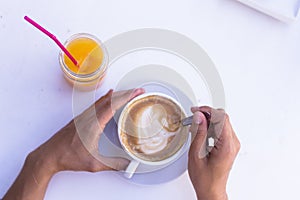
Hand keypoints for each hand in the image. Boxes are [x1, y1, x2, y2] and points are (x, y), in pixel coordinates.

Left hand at [3, 88, 144, 199]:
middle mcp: (89, 117)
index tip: (136, 92)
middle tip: (138, 91)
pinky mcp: (80, 118)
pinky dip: (106, 99)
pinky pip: (97, 104)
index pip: (113, 106)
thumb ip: (113, 164)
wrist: (49, 155)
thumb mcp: (94, 164)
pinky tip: (108, 98)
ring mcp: (83, 116)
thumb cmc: (67, 157)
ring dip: (117, 95)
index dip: (127, 97)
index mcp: (94, 125)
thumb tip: (127, 164)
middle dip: (126, 94)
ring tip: (128, 93)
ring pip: (103, 100)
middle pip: (110, 100)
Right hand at [188, 106, 239, 199]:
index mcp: (227, 146)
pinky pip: (222, 129)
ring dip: (209, 121)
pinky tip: (201, 131)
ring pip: (223, 122)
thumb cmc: (204, 178)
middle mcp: (233, 144)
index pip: (221, 118)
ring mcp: (233, 144)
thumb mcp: (196, 154)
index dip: (208, 110)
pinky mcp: (229, 145)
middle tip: (194, 116)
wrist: (211, 189)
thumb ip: (198, 132)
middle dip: (208, 114)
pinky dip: (211, 127)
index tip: (196, 110)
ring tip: (196, 125)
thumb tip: (199, 117)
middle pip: (223, 118)